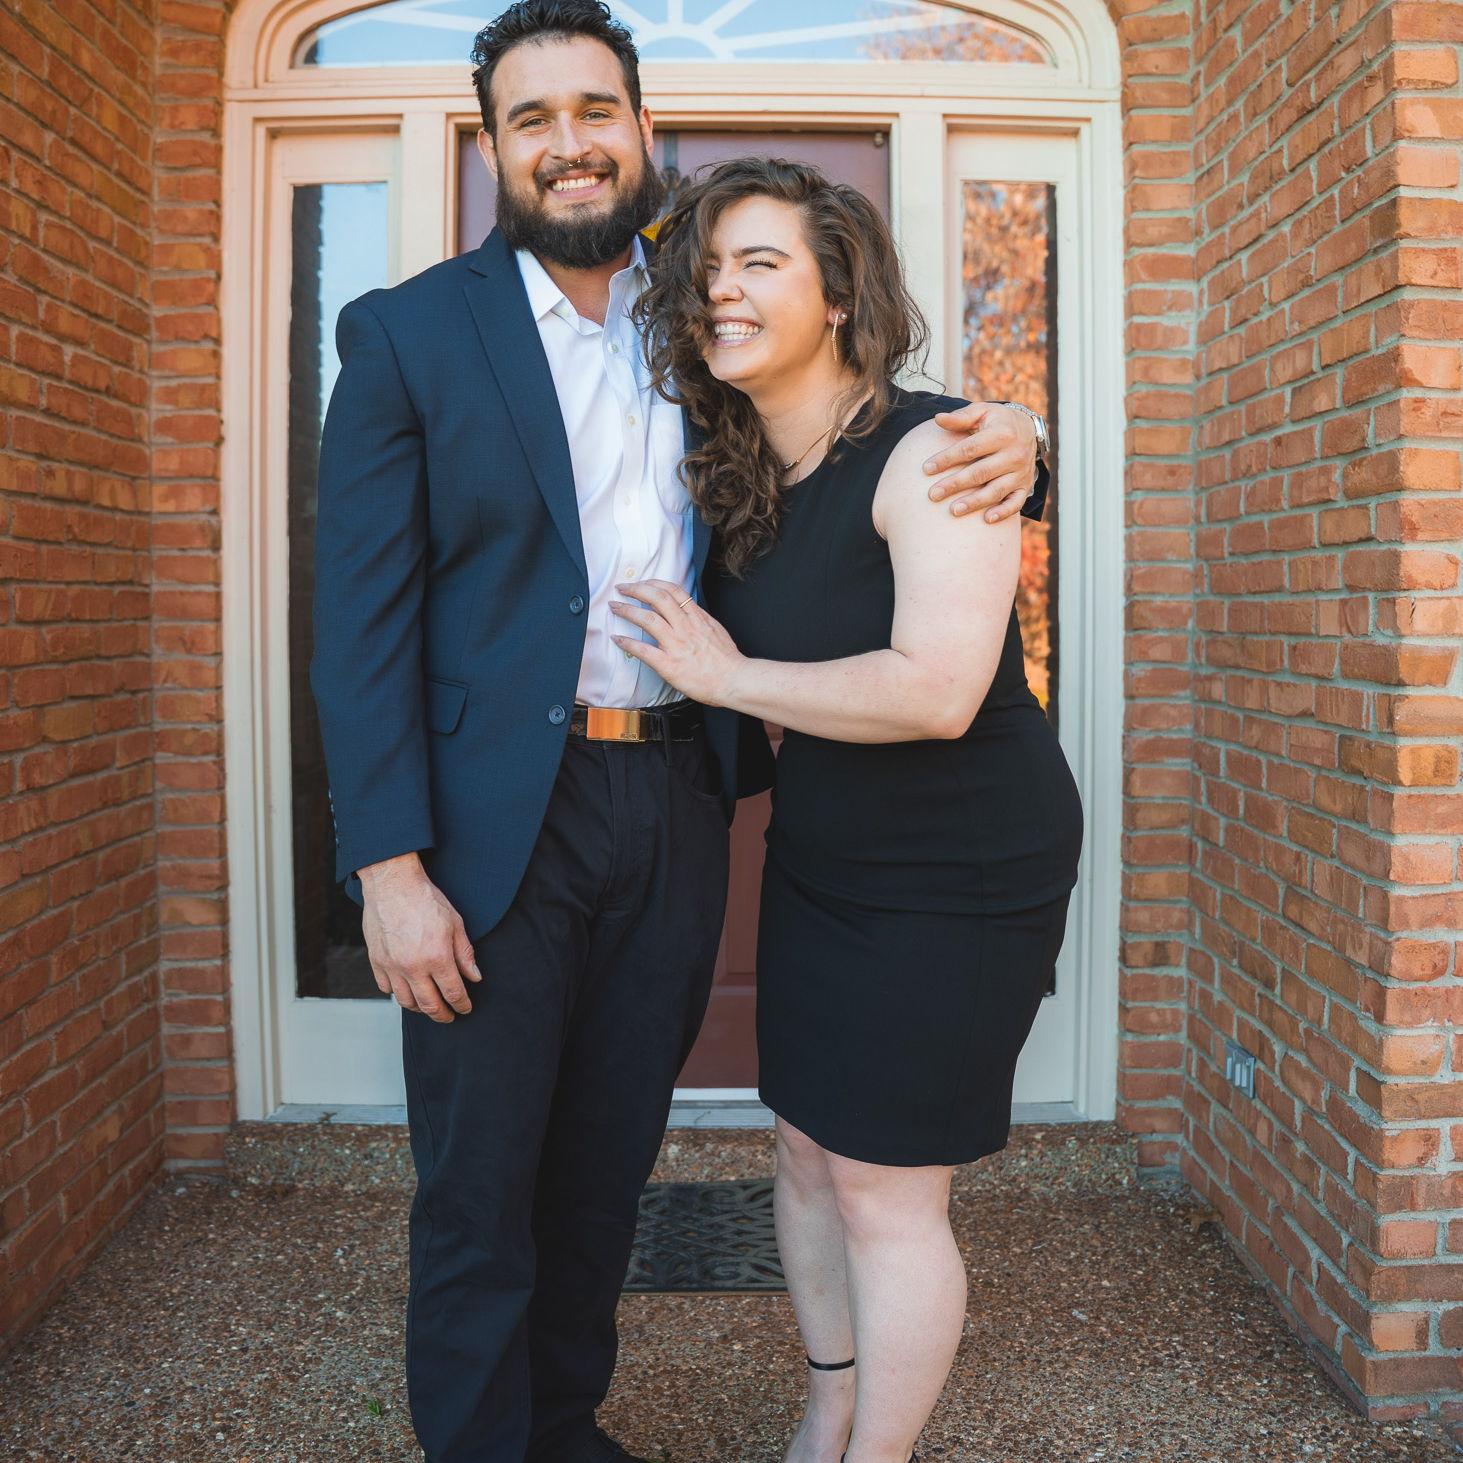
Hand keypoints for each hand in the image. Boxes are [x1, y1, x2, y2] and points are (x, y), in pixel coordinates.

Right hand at [358, 853, 481, 1021]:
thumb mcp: (455, 923)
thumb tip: (475, 977)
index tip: (466, 1008)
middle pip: (429, 1005)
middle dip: (442, 1015)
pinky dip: (398, 993)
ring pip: (406, 1001)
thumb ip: (465, 954)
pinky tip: (407, 989)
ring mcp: (392, 966)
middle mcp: (413, 967)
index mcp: (437, 957)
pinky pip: (386, 988)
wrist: (393, 884)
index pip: (453, 993)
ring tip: (429, 1006)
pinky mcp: (376, 961)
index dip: (462, 1005)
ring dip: (420, 1008)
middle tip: (449, 1017)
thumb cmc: (426, 899)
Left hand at [610, 580, 744, 706]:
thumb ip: (700, 620)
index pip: (674, 591)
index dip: (654, 583)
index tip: (643, 582)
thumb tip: (689, 612)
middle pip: (658, 598)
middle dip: (637, 589)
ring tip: (615, 606)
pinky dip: (628, 643)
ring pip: (648, 619)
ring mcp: (677, 645)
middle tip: (622, 588)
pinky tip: (618, 639)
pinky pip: (644, 650)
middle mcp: (686, 627)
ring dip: (628, 610)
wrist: (735, 681)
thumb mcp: (716, 630)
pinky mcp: (669, 664)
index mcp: (698, 618)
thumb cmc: (728, 661)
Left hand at [923, 401, 1038, 522]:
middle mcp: (1014, 454)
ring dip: (975, 502)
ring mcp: (1021, 472)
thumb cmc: (997, 422)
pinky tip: (987, 519)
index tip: (926, 469)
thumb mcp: (981, 412)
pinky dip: (1004, 512)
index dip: (947, 459)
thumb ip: (960, 417)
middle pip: (981, 472)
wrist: (1029, 429)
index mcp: (1001, 433)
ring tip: (953, 511)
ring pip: (996, 490)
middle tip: (933, 495)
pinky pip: (1016, 502)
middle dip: (955, 484)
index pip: (970, 449)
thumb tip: (937, 419)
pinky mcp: (1025, 486)